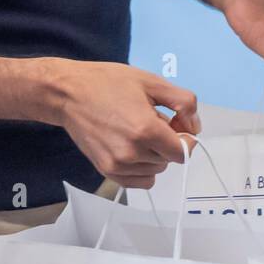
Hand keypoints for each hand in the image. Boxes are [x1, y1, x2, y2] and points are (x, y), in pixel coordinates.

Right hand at [52, 63, 198, 189]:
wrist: (68, 93)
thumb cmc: (108, 83)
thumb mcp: (151, 82)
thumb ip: (183, 102)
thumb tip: (195, 126)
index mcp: (146, 130)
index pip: (183, 151)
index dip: (185, 137)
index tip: (175, 123)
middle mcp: (132, 153)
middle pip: (169, 160)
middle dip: (168, 142)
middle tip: (151, 119)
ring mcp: (117, 165)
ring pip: (155, 170)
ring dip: (154, 154)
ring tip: (136, 130)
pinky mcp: (107, 171)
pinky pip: (139, 181)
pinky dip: (142, 168)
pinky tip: (132, 146)